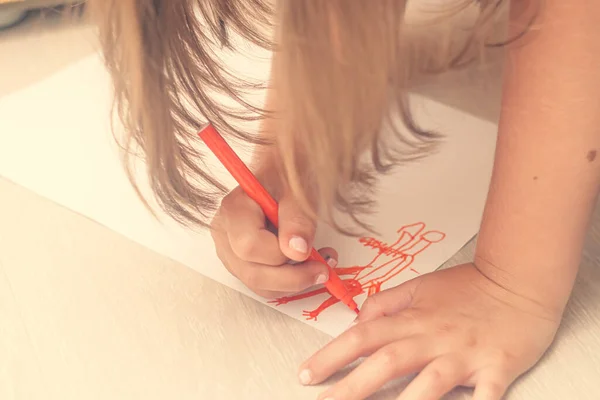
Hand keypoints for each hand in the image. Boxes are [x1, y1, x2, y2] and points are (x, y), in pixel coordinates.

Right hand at [210, 181, 335, 298]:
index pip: (249, 245)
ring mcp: (231, 252)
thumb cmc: (288, 178)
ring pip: (260, 285)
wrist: (283, 177)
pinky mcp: (243, 264)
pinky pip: (265, 286)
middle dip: (293, 277)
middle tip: (324, 269)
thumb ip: (297, 219)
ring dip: (295, 283)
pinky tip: (307, 266)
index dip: (280, 254)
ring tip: (321, 265)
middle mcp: (225, 234)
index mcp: (234, 209)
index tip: (308, 250)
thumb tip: (297, 251)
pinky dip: (290, 283)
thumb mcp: (297, 191)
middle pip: (253, 272)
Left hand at [298, 263, 561, 399]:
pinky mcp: (497, 369)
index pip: (363, 336)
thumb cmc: (467, 287)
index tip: (306, 374)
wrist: (517, 283)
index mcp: (412, 318)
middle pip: (386, 363)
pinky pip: (484, 396)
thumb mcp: (420, 287)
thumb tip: (358, 322)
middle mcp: (433, 337)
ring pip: (429, 384)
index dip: (332, 355)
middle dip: (352, 387)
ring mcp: (464, 356)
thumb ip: (387, 303)